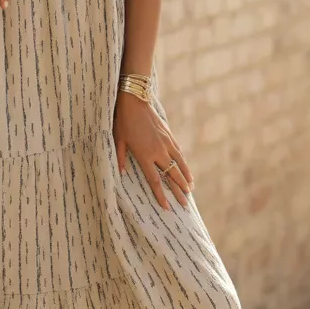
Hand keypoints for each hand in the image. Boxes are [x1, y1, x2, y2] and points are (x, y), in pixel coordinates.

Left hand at [113, 91, 193, 209]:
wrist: (135, 101)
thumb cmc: (123, 121)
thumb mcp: (118, 141)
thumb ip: (120, 159)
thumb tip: (121, 174)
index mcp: (144, 156)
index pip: (155, 181)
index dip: (161, 195)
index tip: (167, 207)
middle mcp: (158, 152)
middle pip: (171, 175)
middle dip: (179, 191)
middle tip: (185, 204)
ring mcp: (166, 143)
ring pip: (179, 165)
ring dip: (185, 178)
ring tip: (191, 189)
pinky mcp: (169, 136)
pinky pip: (179, 153)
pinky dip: (184, 163)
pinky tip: (187, 170)